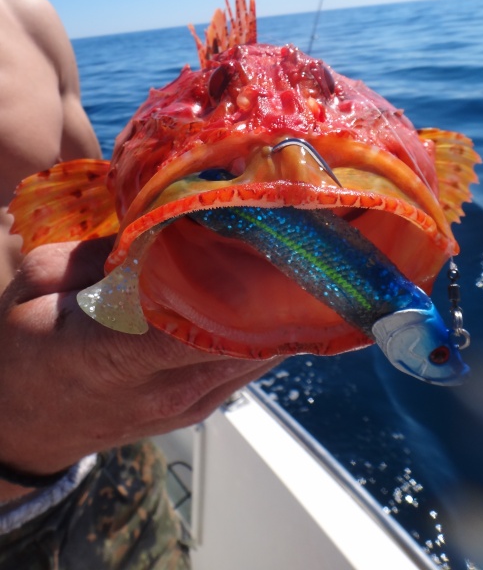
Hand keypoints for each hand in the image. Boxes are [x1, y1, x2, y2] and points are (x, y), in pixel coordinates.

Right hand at [0, 238, 277, 492]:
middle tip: (282, 229)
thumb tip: (155, 227)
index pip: (197, 321)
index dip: (245, 281)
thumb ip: (95, 256)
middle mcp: (163, 389)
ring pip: (262, 352)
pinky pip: (250, 364)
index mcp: (112, 355)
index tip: (267, 233)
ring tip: (278, 254)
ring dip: (275, 305)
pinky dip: (263, 328)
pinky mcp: (200, 409)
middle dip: (274, 282)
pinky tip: (261, 293)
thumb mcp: (32, 289)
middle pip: (248, 335)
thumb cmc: (23, 356)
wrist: (23, 430)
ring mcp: (188, 405)